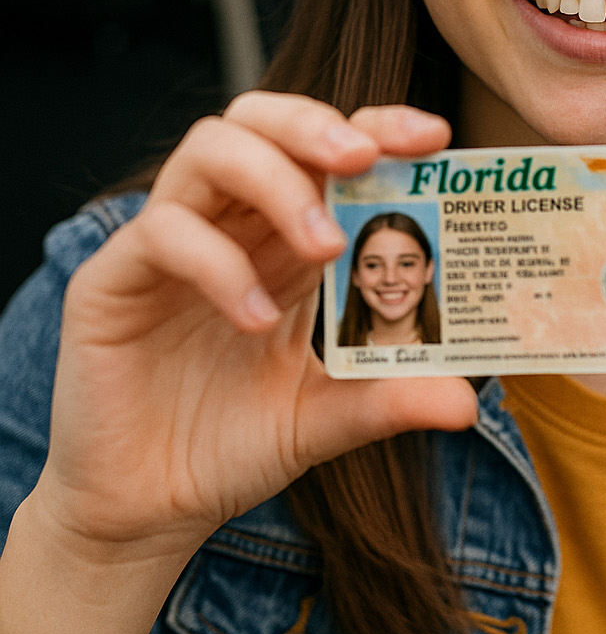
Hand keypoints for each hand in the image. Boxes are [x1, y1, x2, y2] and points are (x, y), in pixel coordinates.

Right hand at [36, 95, 476, 567]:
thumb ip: (388, 399)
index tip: (435, 139)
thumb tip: (466, 401)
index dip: (376, 129)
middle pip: (259, 121)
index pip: (322, 153)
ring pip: (208, 152)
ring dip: (275, 181)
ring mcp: (165, 246)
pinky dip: (218, 265)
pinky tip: (257, 320)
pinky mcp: (111, 281)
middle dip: (318, 125)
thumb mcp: (324, 420)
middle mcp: (225, 226)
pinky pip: (162, 233)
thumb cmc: (229, 448)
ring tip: (323, 246)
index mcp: (280, 241)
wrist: (147, 512)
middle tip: (366, 158)